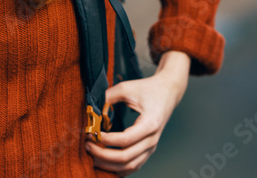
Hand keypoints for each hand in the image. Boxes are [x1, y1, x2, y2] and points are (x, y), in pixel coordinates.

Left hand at [85, 51, 190, 175]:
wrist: (168, 92)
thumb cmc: (149, 89)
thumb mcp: (128, 87)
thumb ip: (109, 97)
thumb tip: (92, 110)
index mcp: (150, 123)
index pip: (125, 139)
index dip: (106, 139)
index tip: (92, 133)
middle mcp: (152, 139)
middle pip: (126, 157)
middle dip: (103, 155)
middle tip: (88, 146)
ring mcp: (151, 147)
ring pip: (129, 166)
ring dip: (109, 165)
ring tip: (93, 156)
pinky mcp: (148, 150)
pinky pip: (134, 166)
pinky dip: (118, 168)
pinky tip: (105, 163)